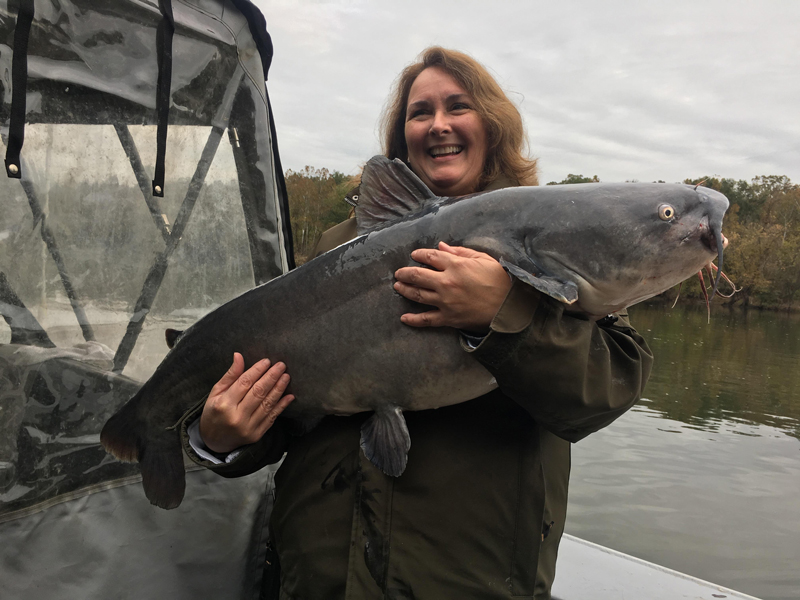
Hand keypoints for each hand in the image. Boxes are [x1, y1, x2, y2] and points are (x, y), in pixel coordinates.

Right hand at [199, 353, 293, 453]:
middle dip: (271, 377)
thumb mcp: (216, 393)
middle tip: (281, 365)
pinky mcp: (256, 435)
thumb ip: (230, 375)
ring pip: (267, 404)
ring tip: (286, 376)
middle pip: (258, 393)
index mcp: (224, 404)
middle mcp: (237, 417)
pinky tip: (289, 396)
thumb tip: (239, 355)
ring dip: (279, 389)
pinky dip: (282, 406)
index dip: (257, 370)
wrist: (214, 442)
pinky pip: (272, 418)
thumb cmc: (214, 412)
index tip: (267, 361)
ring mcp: (248, 427)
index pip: (244, 383)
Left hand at [393, 242, 511, 331]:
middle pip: (417, 275)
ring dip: (405, 290)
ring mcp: (445, 302)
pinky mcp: (448, 318)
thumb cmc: (499, 280)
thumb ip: (461, 252)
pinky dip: (413, 320)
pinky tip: (404, 318)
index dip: (419, 255)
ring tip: (398, 286)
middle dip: (405, 273)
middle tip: (399, 273)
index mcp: (456, 265)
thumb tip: (441, 247)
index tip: (414, 255)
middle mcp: (446, 282)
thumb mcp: (483, 259)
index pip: (430, 257)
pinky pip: (426, 320)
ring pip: (417, 295)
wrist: (509, 307)